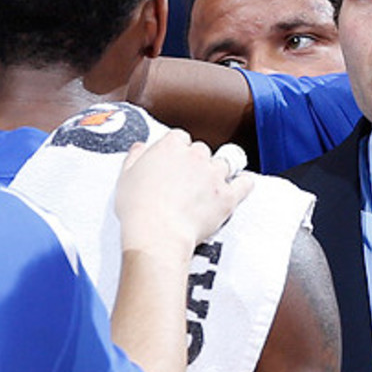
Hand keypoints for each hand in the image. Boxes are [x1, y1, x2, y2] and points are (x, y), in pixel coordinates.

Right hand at [114, 129, 254, 255]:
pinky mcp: (227, 196)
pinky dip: (244, 183)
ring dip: (218, 173)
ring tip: (209, 187)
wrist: (157, 233)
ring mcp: (214, 175)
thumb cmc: (139, 208)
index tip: (175, 162)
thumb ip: (135, 157)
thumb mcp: (126, 176)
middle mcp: (196, 156)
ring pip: (224, 164)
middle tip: (188, 181)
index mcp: (171, 146)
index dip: (178, 151)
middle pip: (202, 151)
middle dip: (197, 163)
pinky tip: (242, 183)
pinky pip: (245, 183)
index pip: (180, 138)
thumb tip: (141, 148)